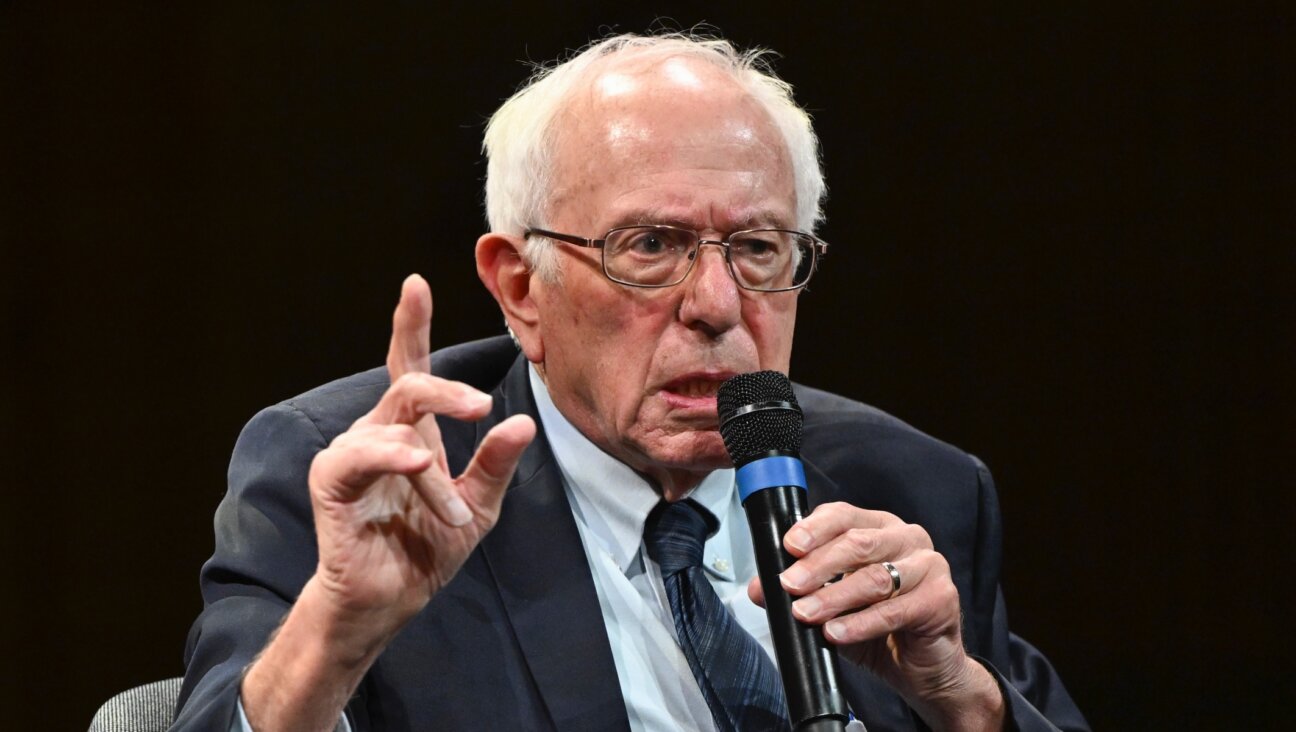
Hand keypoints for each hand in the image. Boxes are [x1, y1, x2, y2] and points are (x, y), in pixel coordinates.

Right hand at [308, 274, 535, 633]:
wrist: (391, 602)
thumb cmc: (426, 549)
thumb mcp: (479, 506)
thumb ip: (496, 463)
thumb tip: (524, 420)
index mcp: (411, 433)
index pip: (408, 367)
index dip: (410, 325)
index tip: (417, 283)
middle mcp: (378, 435)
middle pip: (409, 385)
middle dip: (448, 390)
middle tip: (481, 407)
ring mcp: (351, 457)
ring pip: (392, 425)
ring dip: (430, 467)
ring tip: (454, 508)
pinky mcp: (331, 483)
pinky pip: (358, 456)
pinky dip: (392, 458)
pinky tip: (415, 465)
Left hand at [748, 502, 1003, 730]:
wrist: (923, 668)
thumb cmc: (880, 628)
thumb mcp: (832, 607)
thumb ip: (799, 591)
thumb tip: (758, 588)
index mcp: (880, 527)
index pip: (843, 515)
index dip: (814, 528)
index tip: (788, 546)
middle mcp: (907, 538)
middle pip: (857, 542)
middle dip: (817, 566)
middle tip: (789, 585)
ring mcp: (929, 565)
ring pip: (873, 577)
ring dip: (834, 597)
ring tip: (805, 614)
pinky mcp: (942, 599)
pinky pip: (895, 610)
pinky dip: (860, 623)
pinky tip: (836, 633)